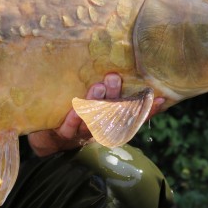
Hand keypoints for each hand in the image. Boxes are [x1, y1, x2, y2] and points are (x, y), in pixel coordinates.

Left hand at [27, 73, 164, 156]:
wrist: (49, 137)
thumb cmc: (78, 115)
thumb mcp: (96, 103)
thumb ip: (110, 92)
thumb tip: (126, 69)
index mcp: (112, 123)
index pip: (133, 116)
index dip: (146, 109)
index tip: (159, 96)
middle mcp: (101, 130)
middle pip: (112, 117)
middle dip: (115, 98)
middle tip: (113, 78)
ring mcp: (82, 134)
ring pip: (92, 122)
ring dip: (96, 105)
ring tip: (98, 87)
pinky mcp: (64, 136)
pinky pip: (69, 129)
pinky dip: (73, 119)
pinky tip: (75, 109)